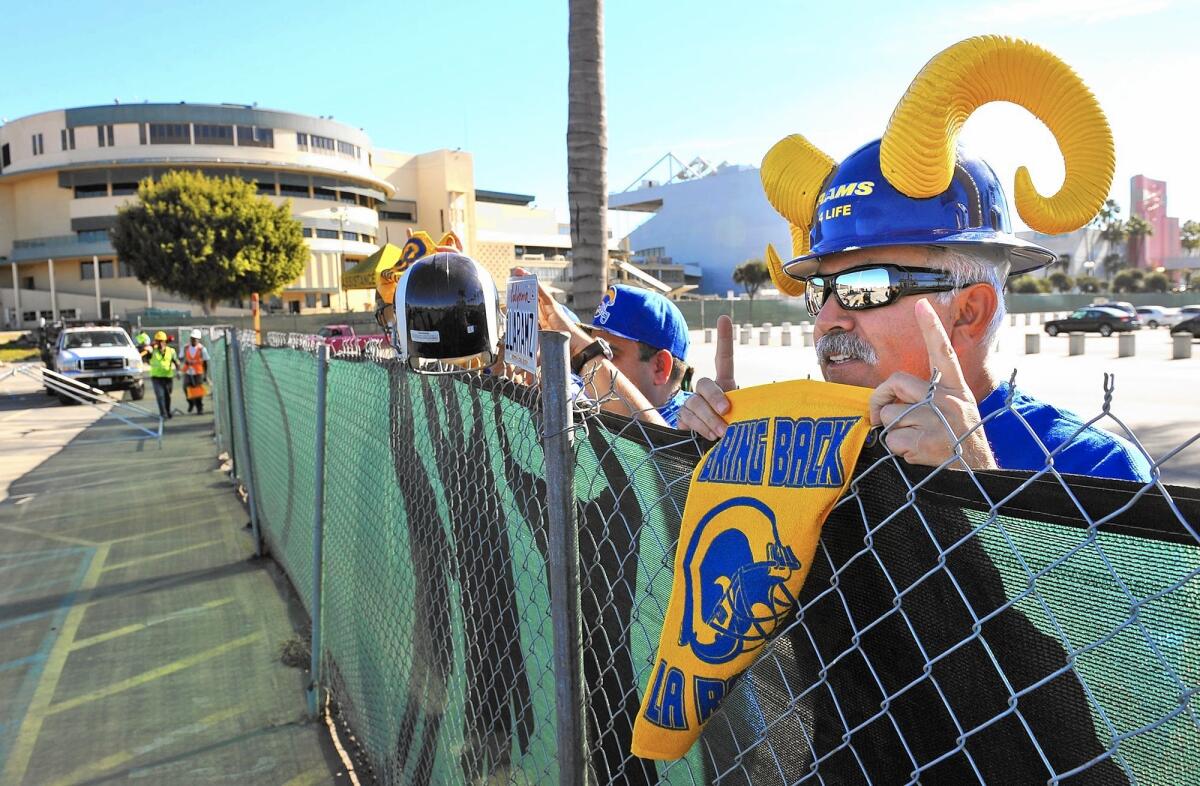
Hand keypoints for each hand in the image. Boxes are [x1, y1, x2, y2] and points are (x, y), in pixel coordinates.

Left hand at [513, 266, 592, 353]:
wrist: (574, 348)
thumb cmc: (562, 350)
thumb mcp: (540, 354)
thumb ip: (530, 358)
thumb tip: (517, 369)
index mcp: (543, 324)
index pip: (529, 310)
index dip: (521, 302)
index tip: (512, 296)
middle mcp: (546, 315)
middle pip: (531, 298)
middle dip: (522, 288)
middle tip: (513, 278)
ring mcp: (550, 310)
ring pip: (536, 293)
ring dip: (527, 282)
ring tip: (517, 272)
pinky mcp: (553, 307)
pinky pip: (543, 294)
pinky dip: (536, 285)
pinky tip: (528, 276)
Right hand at [678, 315, 736, 439]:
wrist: (716, 453)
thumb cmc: (736, 434)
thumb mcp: (743, 420)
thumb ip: (740, 412)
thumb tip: (733, 413)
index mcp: (724, 386)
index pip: (723, 359)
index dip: (723, 339)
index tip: (724, 318)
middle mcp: (706, 392)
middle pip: (705, 384)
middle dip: (715, 397)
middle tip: (727, 413)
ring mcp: (692, 404)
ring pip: (695, 404)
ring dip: (709, 419)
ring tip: (721, 433)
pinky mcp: (682, 419)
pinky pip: (687, 418)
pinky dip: (699, 428)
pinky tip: (707, 436)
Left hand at [868, 299, 995, 469]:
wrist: (979, 478)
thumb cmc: (959, 444)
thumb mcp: (954, 413)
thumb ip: (927, 399)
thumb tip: (887, 401)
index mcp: (956, 389)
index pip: (943, 353)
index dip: (931, 328)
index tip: (921, 304)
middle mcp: (949, 399)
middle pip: (895, 383)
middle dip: (880, 401)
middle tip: (880, 417)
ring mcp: (938, 419)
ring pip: (888, 416)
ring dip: (893, 433)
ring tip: (918, 442)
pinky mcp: (927, 441)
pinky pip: (891, 440)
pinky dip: (898, 451)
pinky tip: (919, 455)